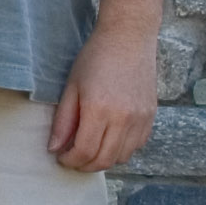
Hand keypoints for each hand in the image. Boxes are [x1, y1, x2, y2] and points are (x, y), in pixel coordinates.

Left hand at [48, 20, 156, 172]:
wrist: (129, 38)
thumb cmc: (96, 58)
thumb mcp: (72, 86)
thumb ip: (63, 121)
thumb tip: (55, 148)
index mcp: (99, 110)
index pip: (84, 151)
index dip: (70, 160)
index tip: (61, 157)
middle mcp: (123, 119)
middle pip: (104, 160)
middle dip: (85, 166)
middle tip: (73, 159)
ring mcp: (140, 119)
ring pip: (122, 157)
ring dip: (103, 160)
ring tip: (90, 149)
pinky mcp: (151, 116)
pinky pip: (137, 146)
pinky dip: (121, 150)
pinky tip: (109, 139)